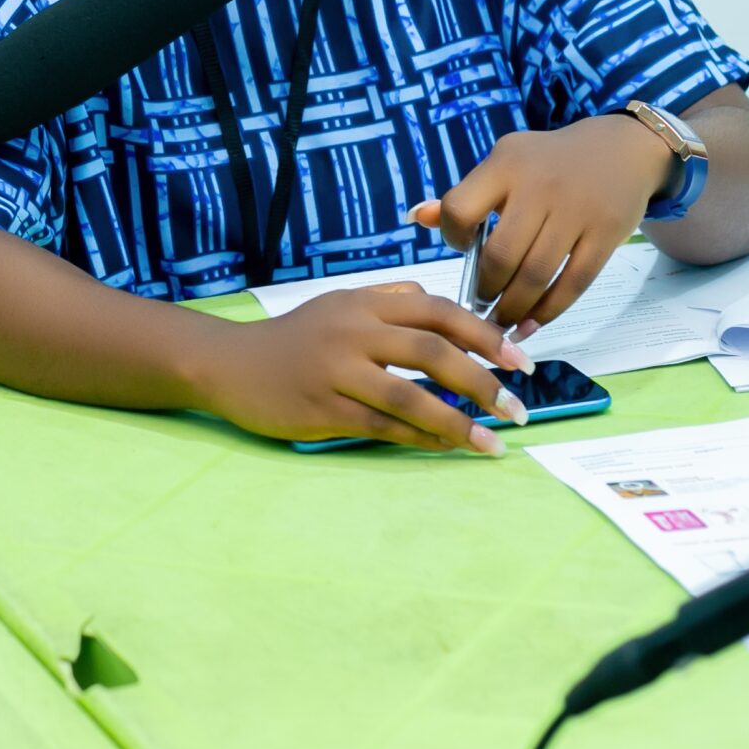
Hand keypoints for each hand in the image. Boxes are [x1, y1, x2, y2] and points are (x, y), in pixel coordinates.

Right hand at [191, 283, 534, 452]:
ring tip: (492, 443)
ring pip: (410, 398)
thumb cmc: (293, 337)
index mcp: (364, 302)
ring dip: (459, 423)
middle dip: (483, 384)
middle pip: (432, 353)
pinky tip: (448, 448)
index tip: (519, 363)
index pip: (438, 312)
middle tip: (517, 409)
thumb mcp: (338, 304)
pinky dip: (421, 440)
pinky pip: (383, 428)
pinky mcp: (322, 409)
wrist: (230, 364)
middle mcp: (353, 331)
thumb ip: (388, 300)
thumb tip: (441, 307)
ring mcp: (336, 371)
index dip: (485, 336)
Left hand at [407, 115, 676, 333]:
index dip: (453, 238)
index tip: (462, 250)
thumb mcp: (505, 162)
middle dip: (485, 289)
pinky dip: (549, 310)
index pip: (460, 209)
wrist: (620, 149)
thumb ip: (465, 194)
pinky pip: (573, 283)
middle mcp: (539, 186)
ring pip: (536, 274)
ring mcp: (576, 211)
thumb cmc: (548, 163)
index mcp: (505, 165)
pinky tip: (532, 323)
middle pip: (500, 255)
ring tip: (501, 323)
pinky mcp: (606, 234)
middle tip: (480, 306)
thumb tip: (418, 217)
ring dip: (513, 308)